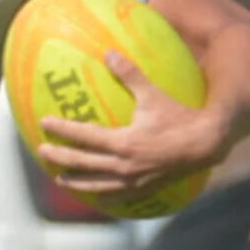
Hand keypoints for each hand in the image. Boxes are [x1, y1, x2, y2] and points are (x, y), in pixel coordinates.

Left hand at [36, 53, 226, 197]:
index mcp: (122, 143)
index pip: (84, 136)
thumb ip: (130, 75)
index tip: (44, 123)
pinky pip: (117, 195)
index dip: (62, 129)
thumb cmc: (180, 116)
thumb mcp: (154, 94)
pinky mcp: (144, 189)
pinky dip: (102, 195)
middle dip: (60, 157)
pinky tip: (95, 195)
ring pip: (96, 185)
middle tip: (42, 151)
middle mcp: (123, 166)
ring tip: (60, 179)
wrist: (206, 145)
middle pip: (83, 163)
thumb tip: (109, 53)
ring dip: (76, 181)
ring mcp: (133, 181)